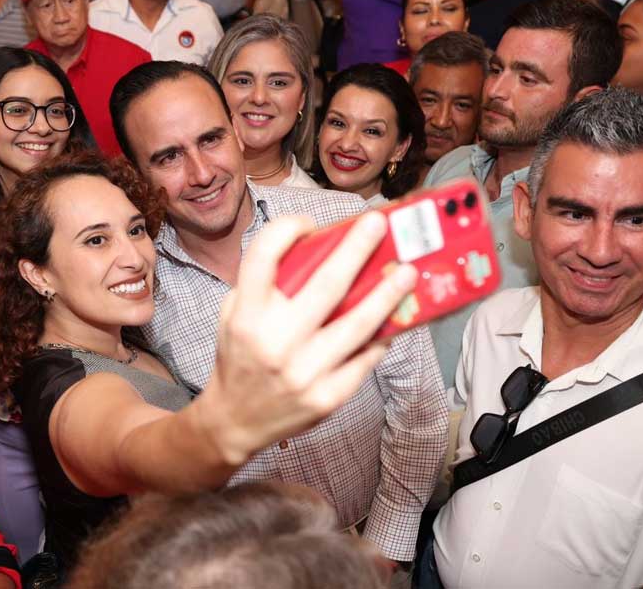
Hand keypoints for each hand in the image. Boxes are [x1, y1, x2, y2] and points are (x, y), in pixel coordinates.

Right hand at [202, 213, 417, 463]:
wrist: (234, 420)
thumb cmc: (240, 356)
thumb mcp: (234, 314)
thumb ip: (265, 285)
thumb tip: (319, 250)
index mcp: (246, 316)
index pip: (264, 256)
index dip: (287, 229)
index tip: (308, 221)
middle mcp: (275, 342)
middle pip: (326, 285)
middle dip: (357, 249)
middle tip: (378, 224)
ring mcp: (304, 372)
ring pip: (358, 325)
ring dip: (388, 294)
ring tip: (408, 271)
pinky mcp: (327, 397)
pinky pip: (364, 359)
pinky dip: (382, 335)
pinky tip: (397, 316)